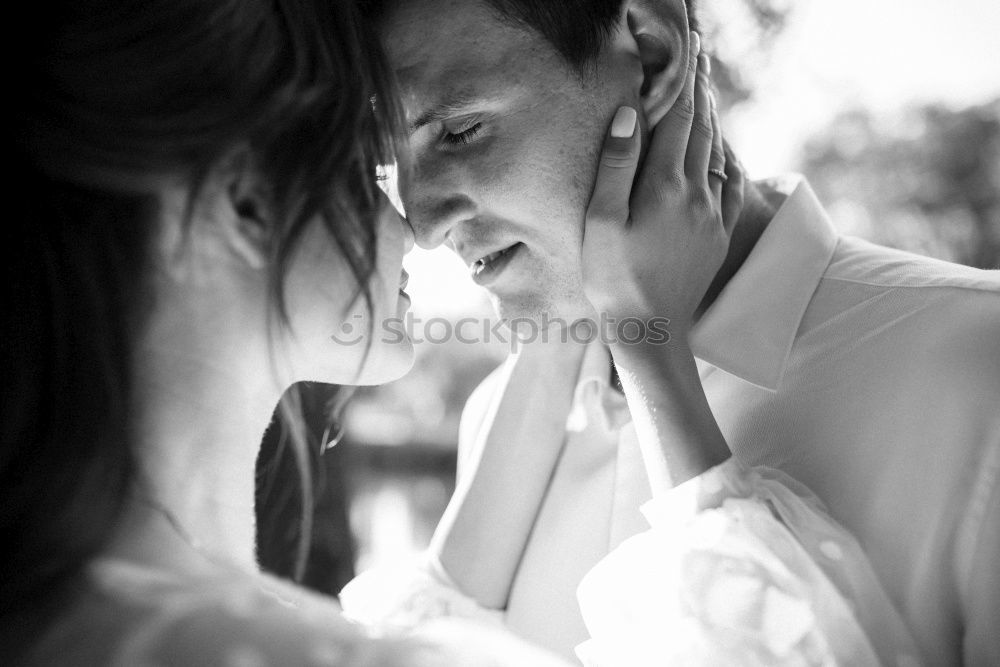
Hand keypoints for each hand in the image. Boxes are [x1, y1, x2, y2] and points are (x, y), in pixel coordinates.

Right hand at [582, 35, 744, 336]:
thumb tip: (633, 114)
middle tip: (701, 62)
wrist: (650, 331)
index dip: (682, 85)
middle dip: (700, 94)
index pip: (676, 121)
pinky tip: (724, 154)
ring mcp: (712, 216)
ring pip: (716, 155)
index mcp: (663, 187)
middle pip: (701, 131)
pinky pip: (730, 187)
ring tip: (707, 97)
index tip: (688, 55)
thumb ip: (616, 165)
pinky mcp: (718, 236)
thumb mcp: (600, 222)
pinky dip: (727, 160)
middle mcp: (695, 195)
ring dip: (713, 122)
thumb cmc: (613, 278)